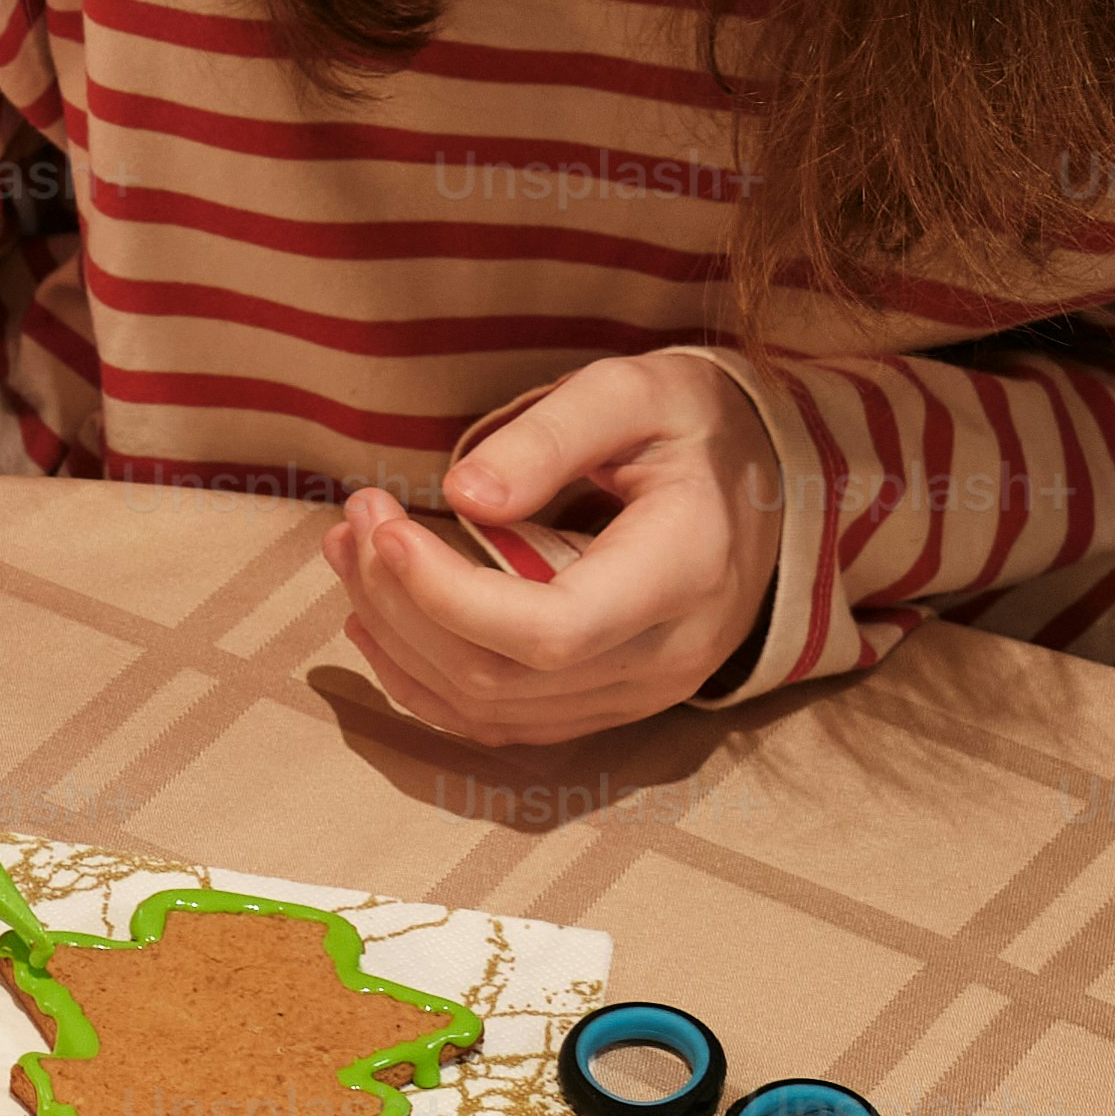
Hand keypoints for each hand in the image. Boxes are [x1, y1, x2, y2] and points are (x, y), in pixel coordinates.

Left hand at [321, 350, 774, 742]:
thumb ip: (553, 434)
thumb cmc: (693, 427)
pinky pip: (497, 722)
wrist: (763, 488)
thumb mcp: (635, 393)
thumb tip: (464, 493)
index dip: (445, 593)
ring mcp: (638, 695)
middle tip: (353, 518)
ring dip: (396, 637)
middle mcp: (666, 656)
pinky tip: (376, 620)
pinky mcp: (606, 707)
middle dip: (401, 601)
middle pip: (499, 675)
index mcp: (683, 572)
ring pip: (486, 707)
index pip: (550, 630)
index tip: (381, 525)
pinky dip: (423, 679)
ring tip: (350, 553)